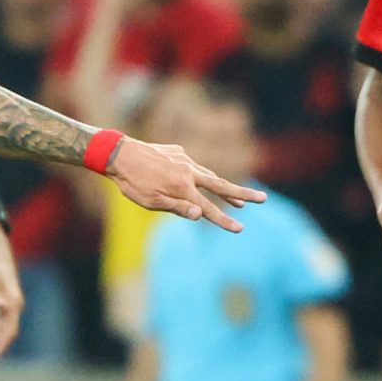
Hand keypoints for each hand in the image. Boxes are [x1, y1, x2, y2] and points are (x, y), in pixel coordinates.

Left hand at [106, 137, 262, 230]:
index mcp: (183, 188)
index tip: (240, 229)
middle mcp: (189, 171)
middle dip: (243, 194)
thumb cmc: (132, 183)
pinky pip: (193, 166)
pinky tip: (197, 182)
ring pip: (209, 175)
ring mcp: (185, 159)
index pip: (208, 209)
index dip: (224, 221)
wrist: (118, 153)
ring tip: (237, 199)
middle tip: (263, 199)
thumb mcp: (152, 202)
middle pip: (222, 185)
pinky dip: (200, 176)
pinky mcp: (178, 151)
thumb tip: (200, 214)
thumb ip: (178, 208)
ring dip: (223, 187)